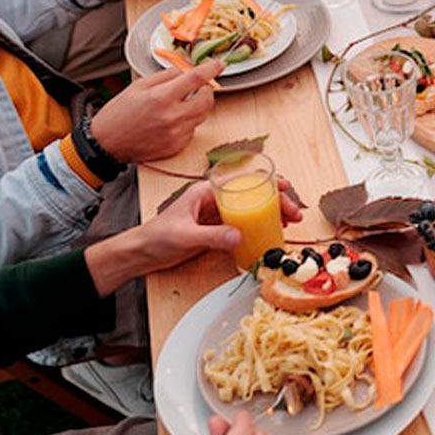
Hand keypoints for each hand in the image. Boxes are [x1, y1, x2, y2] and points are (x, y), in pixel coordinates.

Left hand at [83, 179, 303, 295]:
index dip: (266, 181)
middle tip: (294, 213)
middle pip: (252, 194)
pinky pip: (244, 224)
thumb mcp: (185, 236)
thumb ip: (212, 236)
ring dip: (272, 213)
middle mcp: (214, 200)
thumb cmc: (155, 238)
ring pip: (251, 209)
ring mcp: (216, 215)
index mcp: (205, 192)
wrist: (141, 254)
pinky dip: (261, 226)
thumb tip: (239, 235)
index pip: (242, 180)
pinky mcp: (216, 230)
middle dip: (276, 200)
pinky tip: (271, 233)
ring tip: (290, 222)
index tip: (285, 187)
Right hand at [91, 60, 222, 162]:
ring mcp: (177, 134)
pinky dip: (187, 122)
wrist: (107, 143)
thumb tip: (187, 69)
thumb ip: (166, 76)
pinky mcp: (177, 146)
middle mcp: (172, 117)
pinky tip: (170, 121)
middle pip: (207, 99)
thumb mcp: (139, 86)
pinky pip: (192, 130)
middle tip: (198, 87)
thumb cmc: (120, 113)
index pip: (196, 79)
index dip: (211, 69)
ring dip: (197, 106)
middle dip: (207, 90)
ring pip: (202, 115)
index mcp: (161, 97)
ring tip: (179, 104)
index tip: (219, 64)